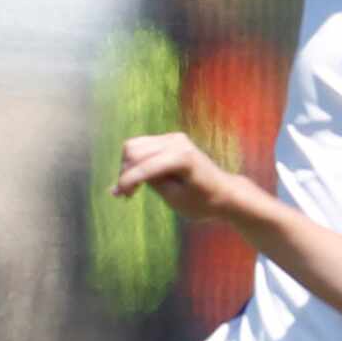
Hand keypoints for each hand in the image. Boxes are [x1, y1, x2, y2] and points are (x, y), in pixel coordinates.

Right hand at [115, 133, 249, 223]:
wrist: (224, 193)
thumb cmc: (203, 202)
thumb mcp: (176, 200)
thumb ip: (153, 184)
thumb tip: (128, 177)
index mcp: (182, 158)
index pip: (145, 166)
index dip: (127, 180)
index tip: (117, 195)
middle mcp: (177, 142)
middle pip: (134, 150)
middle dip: (125, 172)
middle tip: (126, 195)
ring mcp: (173, 138)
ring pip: (135, 146)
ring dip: (128, 166)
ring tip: (131, 188)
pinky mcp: (170, 140)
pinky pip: (143, 146)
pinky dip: (135, 161)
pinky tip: (137, 179)